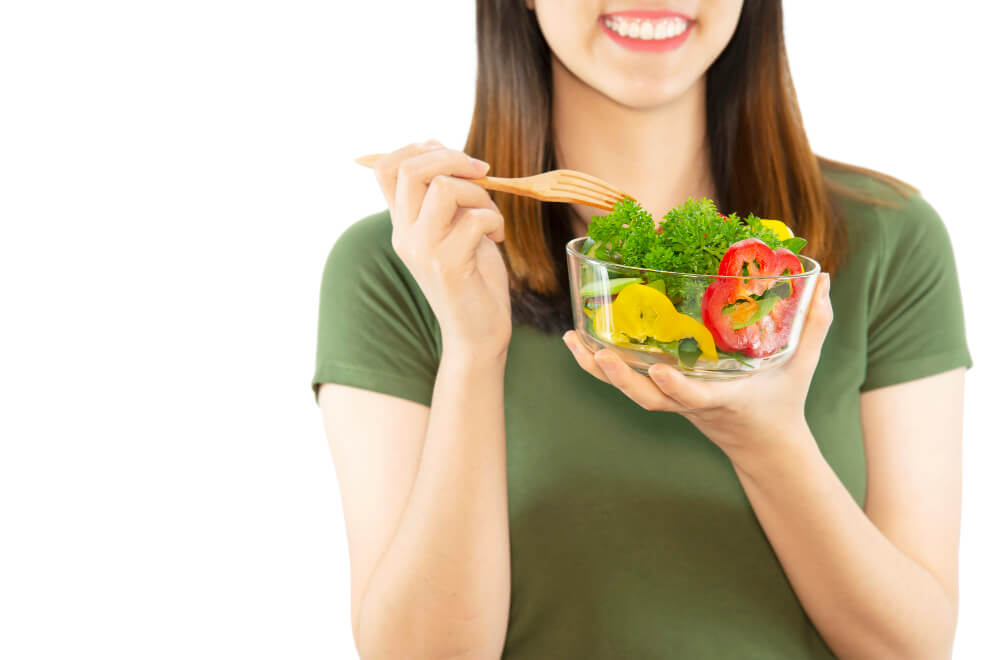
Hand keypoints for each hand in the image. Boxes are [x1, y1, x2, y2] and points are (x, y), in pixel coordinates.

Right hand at [373, 141, 510, 359]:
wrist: (477, 334)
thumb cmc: (473, 278)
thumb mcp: (454, 228)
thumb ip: (444, 195)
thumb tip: (441, 147)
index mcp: (402, 223)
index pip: (385, 168)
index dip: (418, 148)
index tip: (451, 155)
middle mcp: (404, 234)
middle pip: (411, 169)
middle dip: (453, 158)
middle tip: (482, 173)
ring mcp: (423, 250)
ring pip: (444, 188)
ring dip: (479, 193)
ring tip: (490, 216)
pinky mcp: (448, 265)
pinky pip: (474, 218)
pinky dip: (494, 219)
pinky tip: (497, 236)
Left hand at [563, 273, 832, 465]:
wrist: (762, 445)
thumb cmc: (782, 401)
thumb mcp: (802, 364)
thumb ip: (813, 322)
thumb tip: (824, 276)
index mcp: (725, 399)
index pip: (698, 397)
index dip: (679, 388)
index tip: (662, 372)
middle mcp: (692, 403)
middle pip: (650, 400)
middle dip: (622, 380)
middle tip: (599, 355)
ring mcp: (674, 403)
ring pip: (630, 392)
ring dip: (599, 371)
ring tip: (573, 341)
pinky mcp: (663, 397)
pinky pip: (627, 385)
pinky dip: (600, 368)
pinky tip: (578, 344)